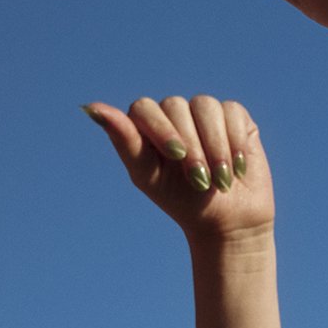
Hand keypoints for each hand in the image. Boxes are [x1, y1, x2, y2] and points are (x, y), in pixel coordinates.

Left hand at [84, 94, 274, 246]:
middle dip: (191, 146)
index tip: (176, 157)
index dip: (160, 128)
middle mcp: (175, 113)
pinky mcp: (235, 117)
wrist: (227, 222)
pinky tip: (236, 168)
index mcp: (148, 125)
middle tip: (199, 180)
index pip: (145, 108)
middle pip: (177, 106)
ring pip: (206, 107)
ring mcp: (205, 113)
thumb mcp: (148, 175)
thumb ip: (124, 140)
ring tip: (221, 179)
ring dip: (215, 146)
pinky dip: (235, 142)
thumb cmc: (181, 201)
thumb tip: (90, 107)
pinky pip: (233, 113)